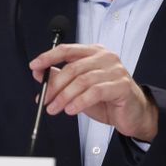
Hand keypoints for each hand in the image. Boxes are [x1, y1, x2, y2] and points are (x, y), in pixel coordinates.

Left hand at [29, 44, 157, 141]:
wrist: (132, 115)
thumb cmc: (106, 100)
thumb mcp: (78, 88)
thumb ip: (60, 78)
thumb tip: (38, 73)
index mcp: (93, 52)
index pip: (66, 49)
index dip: (48, 57)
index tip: (34, 66)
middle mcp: (105, 57)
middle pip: (72, 68)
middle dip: (54, 85)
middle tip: (44, 100)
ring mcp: (115, 70)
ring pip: (82, 81)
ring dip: (64, 97)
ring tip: (55, 109)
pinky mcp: (122, 85)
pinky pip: (95, 92)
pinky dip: (79, 102)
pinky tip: (71, 110)